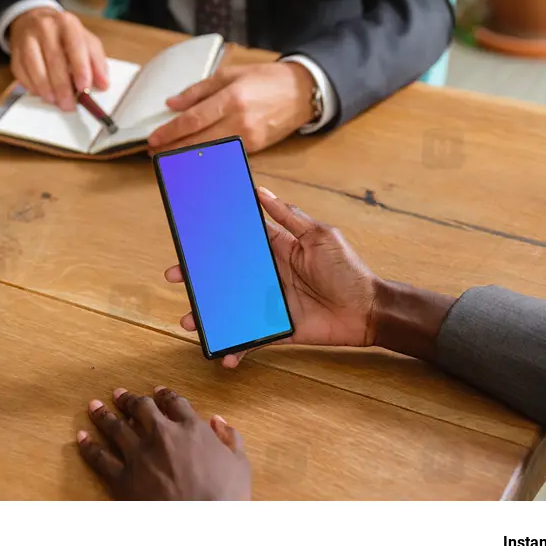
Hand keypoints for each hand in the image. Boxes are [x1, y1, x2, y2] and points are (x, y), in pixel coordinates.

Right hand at [8, 7, 108, 110]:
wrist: (34, 20)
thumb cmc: (65, 36)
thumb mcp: (86, 42)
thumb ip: (97, 62)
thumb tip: (103, 85)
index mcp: (67, 23)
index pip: (75, 45)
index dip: (80, 68)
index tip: (84, 87)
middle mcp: (45, 27)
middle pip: (54, 59)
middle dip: (63, 86)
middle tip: (69, 104)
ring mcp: (27, 39)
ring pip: (35, 67)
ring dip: (46, 89)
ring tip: (56, 101)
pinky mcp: (15, 52)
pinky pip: (22, 73)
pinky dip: (33, 87)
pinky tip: (43, 94)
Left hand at [76, 386, 250, 499]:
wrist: (202, 528)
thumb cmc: (226, 498)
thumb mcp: (240, 464)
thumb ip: (230, 437)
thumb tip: (218, 420)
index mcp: (191, 429)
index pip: (175, 402)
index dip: (165, 395)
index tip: (158, 392)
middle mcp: (162, 435)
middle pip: (141, 408)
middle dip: (129, 399)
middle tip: (119, 393)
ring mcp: (139, 456)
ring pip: (116, 427)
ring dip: (104, 414)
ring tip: (94, 406)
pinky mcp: (122, 479)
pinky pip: (100, 458)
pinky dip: (88, 446)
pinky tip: (81, 438)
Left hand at [147, 62, 315, 153]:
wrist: (302, 91)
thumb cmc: (267, 80)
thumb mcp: (231, 74)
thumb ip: (199, 90)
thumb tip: (173, 103)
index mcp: (232, 98)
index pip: (193, 120)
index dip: (170, 132)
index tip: (154, 139)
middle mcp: (240, 120)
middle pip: (198, 141)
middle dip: (173, 149)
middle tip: (155, 153)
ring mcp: (249, 137)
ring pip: (210, 152)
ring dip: (187, 157)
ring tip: (169, 157)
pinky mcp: (256, 147)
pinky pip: (225, 154)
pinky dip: (207, 158)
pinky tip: (194, 158)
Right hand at [165, 188, 378, 367]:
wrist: (369, 310)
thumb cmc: (348, 270)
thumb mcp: (320, 236)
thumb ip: (289, 216)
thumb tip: (261, 191)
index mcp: (277, 249)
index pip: (239, 241)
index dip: (215, 239)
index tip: (190, 237)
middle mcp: (269, 275)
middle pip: (227, 276)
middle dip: (199, 278)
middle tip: (175, 278)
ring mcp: (271, 303)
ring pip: (231, 308)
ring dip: (209, 315)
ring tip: (189, 321)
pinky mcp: (278, 328)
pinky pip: (252, 338)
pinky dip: (237, 347)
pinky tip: (223, 354)